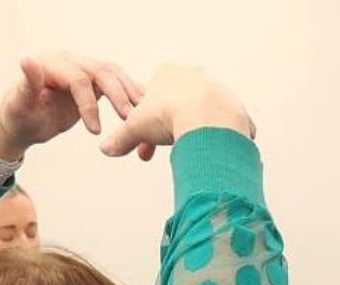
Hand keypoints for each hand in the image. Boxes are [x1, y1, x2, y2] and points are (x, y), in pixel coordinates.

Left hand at [0, 53, 142, 160]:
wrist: (25, 119)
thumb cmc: (19, 115)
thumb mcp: (18, 104)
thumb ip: (26, 84)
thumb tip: (28, 61)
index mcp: (52, 64)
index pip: (78, 79)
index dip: (89, 104)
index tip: (95, 132)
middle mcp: (71, 61)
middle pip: (103, 72)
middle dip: (118, 97)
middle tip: (130, 122)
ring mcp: (85, 69)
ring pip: (115, 76)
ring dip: (131, 95)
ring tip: (140, 119)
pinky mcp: (96, 82)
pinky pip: (119, 85)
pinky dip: (132, 98)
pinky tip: (143, 114)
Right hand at [100, 64, 251, 159]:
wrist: (208, 118)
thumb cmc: (171, 115)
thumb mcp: (138, 127)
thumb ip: (122, 137)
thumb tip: (106, 150)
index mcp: (167, 73)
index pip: (152, 103)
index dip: (145, 129)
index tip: (146, 151)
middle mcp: (194, 76)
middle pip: (177, 110)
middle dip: (169, 134)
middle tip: (165, 155)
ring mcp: (216, 89)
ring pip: (200, 118)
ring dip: (193, 136)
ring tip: (190, 154)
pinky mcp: (234, 107)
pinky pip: (226, 127)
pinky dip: (220, 141)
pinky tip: (213, 153)